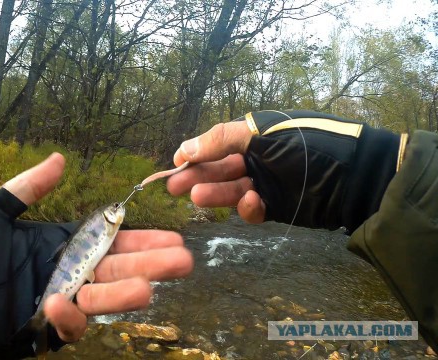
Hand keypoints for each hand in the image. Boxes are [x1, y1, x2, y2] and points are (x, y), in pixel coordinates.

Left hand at [0, 153, 192, 359]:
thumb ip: (29, 187)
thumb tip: (60, 158)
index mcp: (60, 244)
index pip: (109, 239)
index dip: (140, 238)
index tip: (171, 236)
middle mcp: (66, 272)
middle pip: (117, 269)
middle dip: (151, 265)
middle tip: (182, 261)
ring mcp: (57, 302)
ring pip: (103, 300)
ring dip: (123, 295)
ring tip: (146, 288)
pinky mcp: (44, 330)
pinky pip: (67, 326)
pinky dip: (66, 317)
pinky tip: (56, 303)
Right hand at [168, 110, 405, 231]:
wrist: (354, 177)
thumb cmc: (308, 145)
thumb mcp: (262, 134)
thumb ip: (222, 139)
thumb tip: (184, 148)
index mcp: (254, 135)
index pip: (216, 144)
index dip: (195, 153)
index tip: (176, 163)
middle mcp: (257, 158)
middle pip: (218, 169)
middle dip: (197, 176)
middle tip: (174, 186)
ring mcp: (266, 183)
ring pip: (231, 190)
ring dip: (215, 193)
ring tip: (197, 197)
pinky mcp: (275, 207)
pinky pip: (252, 209)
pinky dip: (248, 208)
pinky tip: (252, 202)